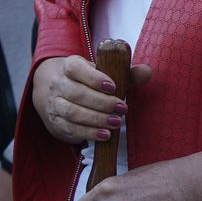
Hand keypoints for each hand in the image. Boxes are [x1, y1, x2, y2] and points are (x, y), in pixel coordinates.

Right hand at [32, 55, 151, 146]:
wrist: (57, 93)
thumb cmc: (87, 83)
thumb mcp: (103, 75)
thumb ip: (126, 74)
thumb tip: (147, 71)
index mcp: (69, 66)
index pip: (75, 68)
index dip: (93, 78)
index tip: (113, 87)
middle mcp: (58, 83)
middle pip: (76, 93)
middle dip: (101, 102)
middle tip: (122, 109)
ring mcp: (54, 103)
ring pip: (72, 112)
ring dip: (96, 119)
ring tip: (116, 123)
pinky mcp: (56, 121)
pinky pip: (70, 128)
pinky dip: (88, 133)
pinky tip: (105, 135)